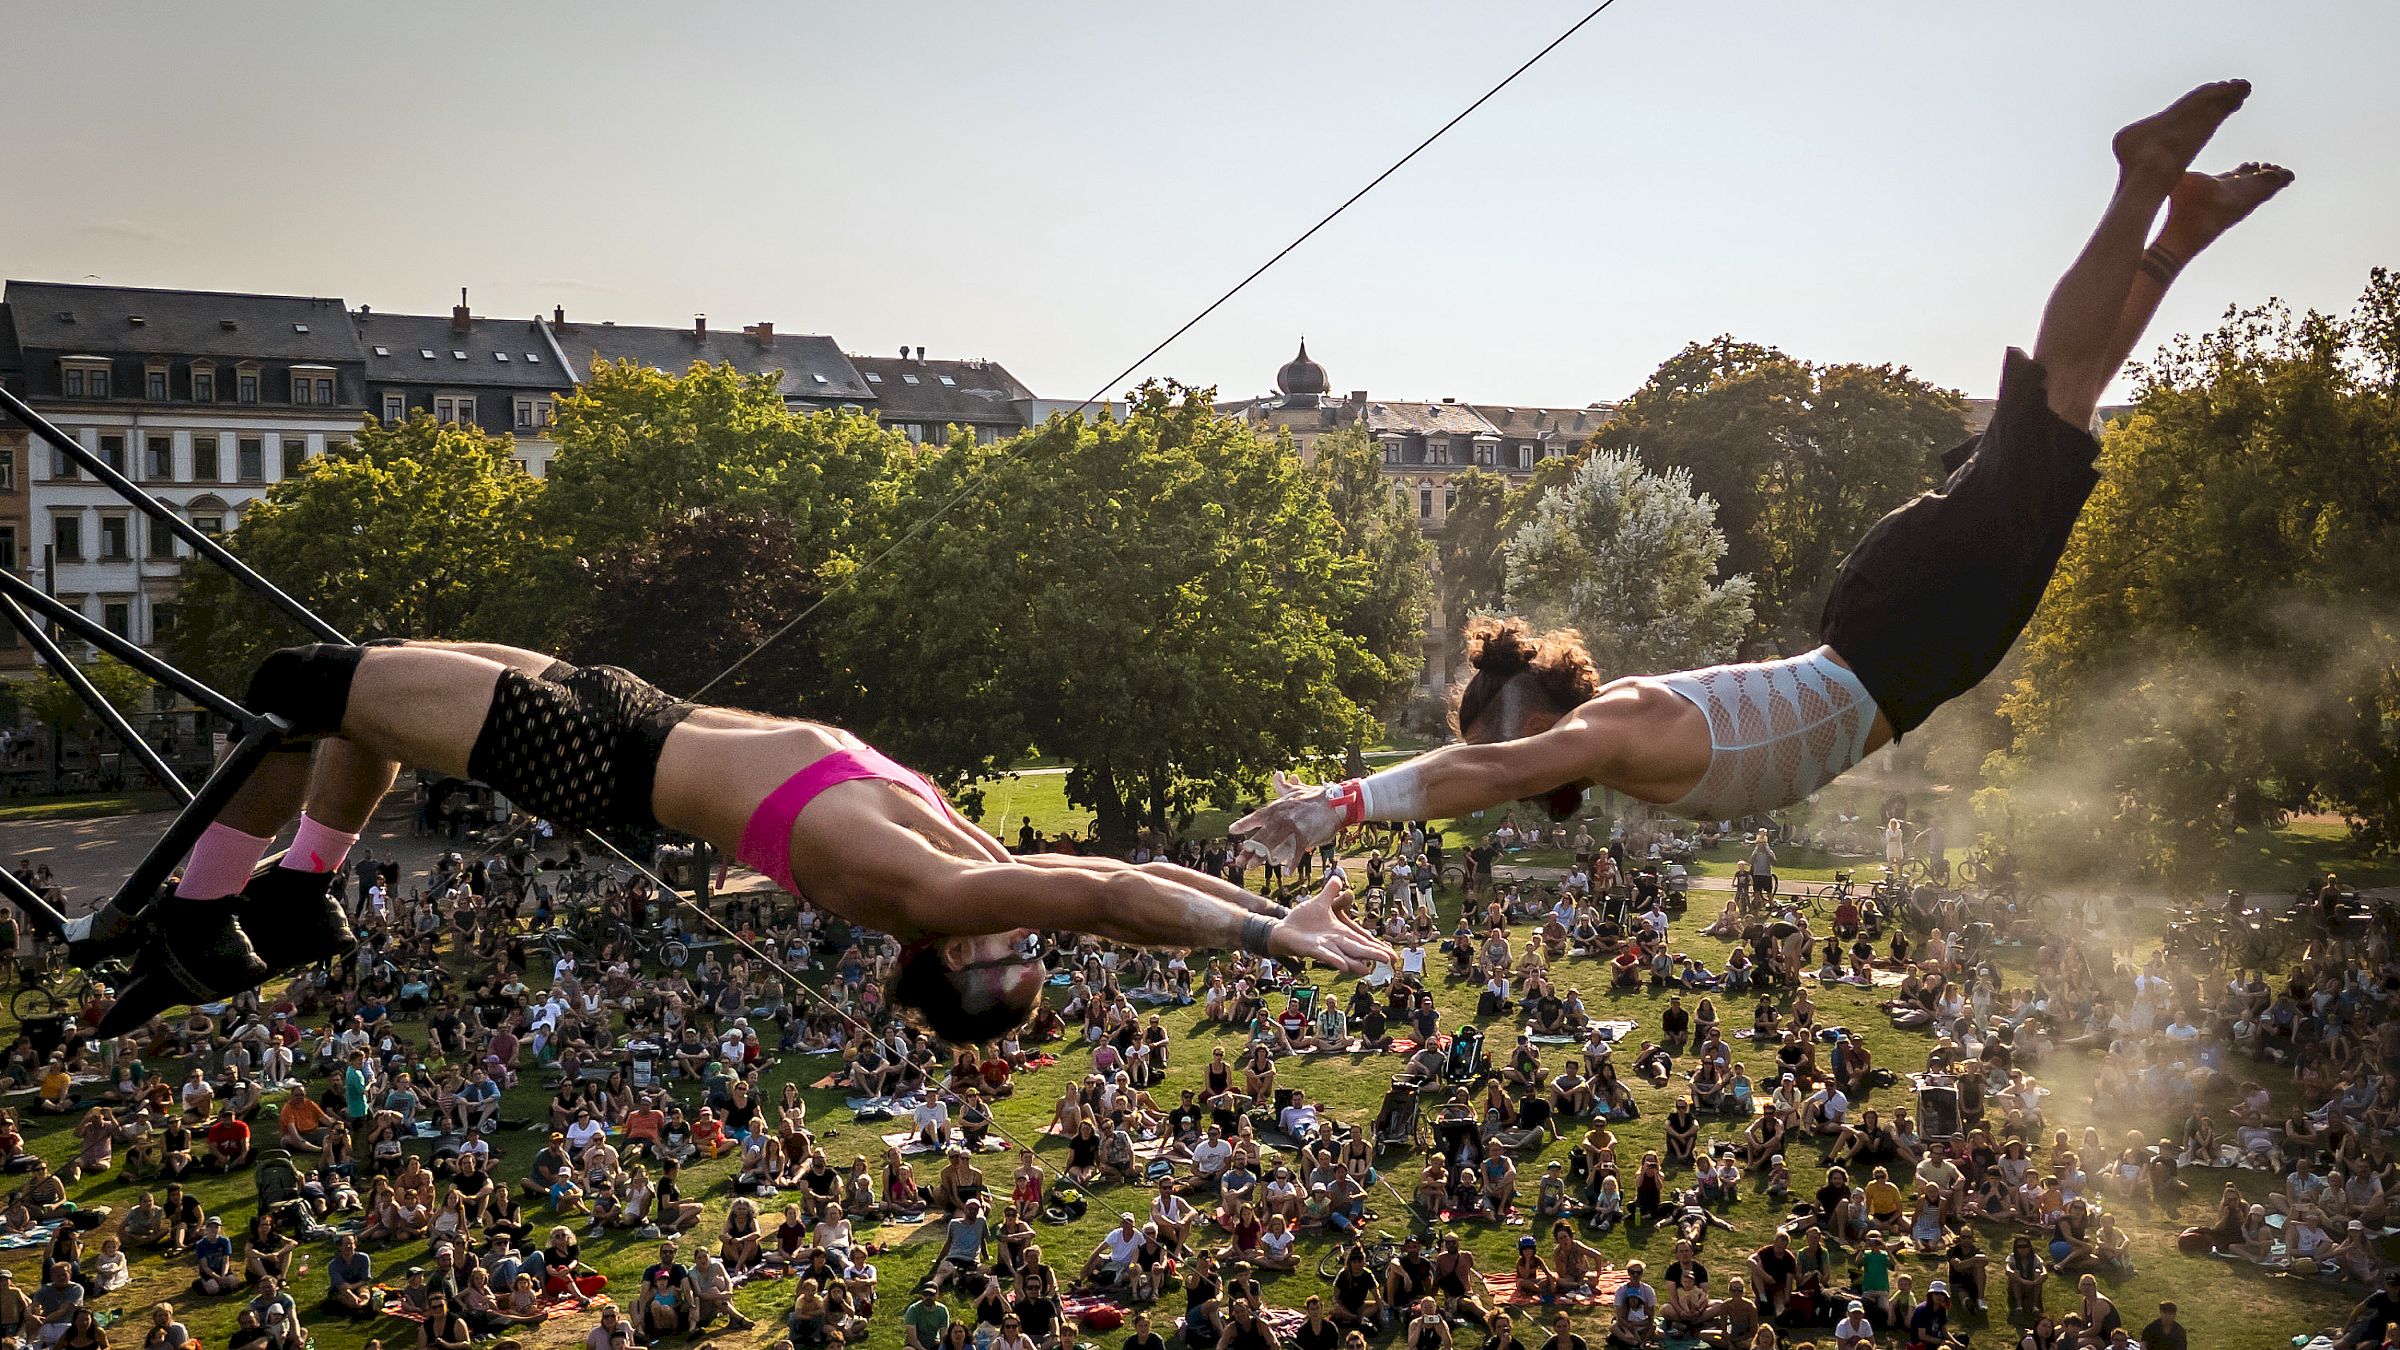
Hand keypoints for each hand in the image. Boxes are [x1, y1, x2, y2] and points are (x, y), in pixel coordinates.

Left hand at [1231, 772, 1341, 868]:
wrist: (1334, 802)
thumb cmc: (1314, 797)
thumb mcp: (1296, 791)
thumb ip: (1283, 786)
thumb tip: (1277, 774)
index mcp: (1277, 808)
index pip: (1256, 817)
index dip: (1243, 824)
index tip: (1232, 830)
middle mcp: (1280, 818)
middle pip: (1260, 837)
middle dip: (1248, 850)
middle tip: (1238, 861)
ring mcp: (1292, 828)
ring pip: (1272, 846)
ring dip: (1261, 858)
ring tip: (1251, 868)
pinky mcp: (1304, 836)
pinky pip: (1296, 852)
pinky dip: (1291, 863)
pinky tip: (1286, 873)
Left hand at [1270, 876, 1393, 974]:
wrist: (1284, 927)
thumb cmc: (1303, 919)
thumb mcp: (1320, 902)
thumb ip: (1331, 892)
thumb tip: (1338, 878)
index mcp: (1340, 931)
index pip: (1362, 939)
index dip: (1376, 945)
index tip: (1391, 952)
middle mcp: (1336, 942)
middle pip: (1358, 948)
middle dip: (1373, 954)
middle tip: (1391, 961)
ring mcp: (1325, 947)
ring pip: (1344, 955)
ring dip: (1356, 961)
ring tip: (1368, 969)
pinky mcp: (1312, 949)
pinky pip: (1325, 955)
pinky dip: (1334, 959)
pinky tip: (1344, 966)